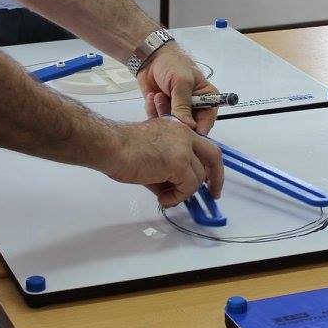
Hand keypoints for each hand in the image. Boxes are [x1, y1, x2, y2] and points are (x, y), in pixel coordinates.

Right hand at [105, 117, 224, 205]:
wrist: (110, 146)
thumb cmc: (122, 150)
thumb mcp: (153, 156)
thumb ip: (168, 170)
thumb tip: (175, 191)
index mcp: (178, 129)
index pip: (203, 146)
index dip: (208, 164)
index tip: (208, 179)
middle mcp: (185, 134)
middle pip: (213, 156)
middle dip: (216, 177)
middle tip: (213, 193)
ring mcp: (183, 148)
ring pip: (198, 177)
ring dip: (184, 192)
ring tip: (166, 197)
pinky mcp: (179, 162)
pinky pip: (188, 186)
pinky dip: (178, 197)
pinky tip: (163, 199)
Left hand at [137, 43, 218, 134]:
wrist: (150, 58)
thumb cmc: (172, 65)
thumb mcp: (182, 82)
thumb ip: (184, 106)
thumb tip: (189, 127)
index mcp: (207, 99)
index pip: (207, 122)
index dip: (197, 130)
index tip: (184, 131)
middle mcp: (194, 108)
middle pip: (189, 128)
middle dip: (176, 122)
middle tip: (166, 109)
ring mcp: (178, 111)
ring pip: (172, 126)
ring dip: (162, 112)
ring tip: (158, 96)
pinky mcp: (162, 112)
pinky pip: (158, 121)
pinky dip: (153, 111)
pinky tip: (152, 97)